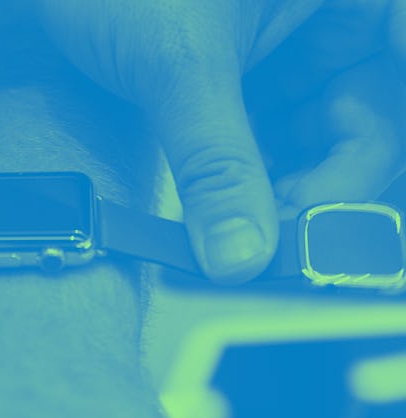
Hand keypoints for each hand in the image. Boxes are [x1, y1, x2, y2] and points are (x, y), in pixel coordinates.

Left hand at [36, 0, 405, 281]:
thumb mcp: (176, 63)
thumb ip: (215, 162)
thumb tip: (244, 252)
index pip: (402, 65)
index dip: (381, 149)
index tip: (354, 215)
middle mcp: (333, 18)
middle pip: (372, 122)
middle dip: (329, 189)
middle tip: (282, 242)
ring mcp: (297, 53)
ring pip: (324, 144)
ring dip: (289, 197)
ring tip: (246, 233)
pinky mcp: (257, 83)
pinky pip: (277, 144)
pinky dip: (255, 184)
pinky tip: (228, 212)